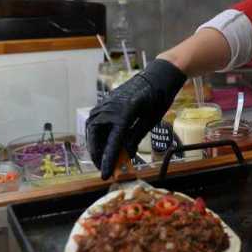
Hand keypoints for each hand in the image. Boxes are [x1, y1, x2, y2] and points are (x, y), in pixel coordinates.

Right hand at [86, 59, 186, 178]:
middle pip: (96, 138)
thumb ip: (136, 137)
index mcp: (124, 113)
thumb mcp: (151, 120)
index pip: (112, 143)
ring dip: (96, 146)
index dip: (108, 161)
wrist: (157, 75)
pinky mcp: (104, 104)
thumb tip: (127, 155)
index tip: (105, 175)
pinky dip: (98, 136)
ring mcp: (105, 105)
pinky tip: (104, 144)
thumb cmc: (158, 97)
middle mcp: (109, 108)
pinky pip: (96, 123)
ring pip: (93, 131)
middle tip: (105, 169)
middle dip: (98, 155)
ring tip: (103, 159)